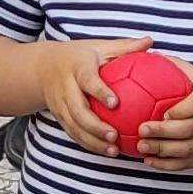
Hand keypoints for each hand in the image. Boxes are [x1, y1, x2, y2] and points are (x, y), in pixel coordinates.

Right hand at [28, 36, 156, 155]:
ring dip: (92, 141)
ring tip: (113, 151)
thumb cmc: (79, 56)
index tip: (115, 104)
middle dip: (94, 126)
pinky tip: (107, 152)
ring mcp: (59, 105)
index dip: (100, 92)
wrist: (42, 68)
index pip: (87, 81)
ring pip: (74, 127)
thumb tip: (150, 41)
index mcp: (76, 68)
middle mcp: (64, 87)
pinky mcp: (59, 117)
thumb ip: (124, 47)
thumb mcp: (98, 47)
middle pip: (77, 110)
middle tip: (114, 136)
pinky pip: (73, 134)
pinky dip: (89, 145)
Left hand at [131, 63, 192, 172]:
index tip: (163, 111)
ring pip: (186, 149)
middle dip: (164, 132)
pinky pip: (187, 163)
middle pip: (188, 130)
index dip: (182, 110)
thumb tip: (149, 55)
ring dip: (162, 150)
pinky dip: (168, 165)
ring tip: (141, 146)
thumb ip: (179, 67)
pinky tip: (149, 161)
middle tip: (141, 129)